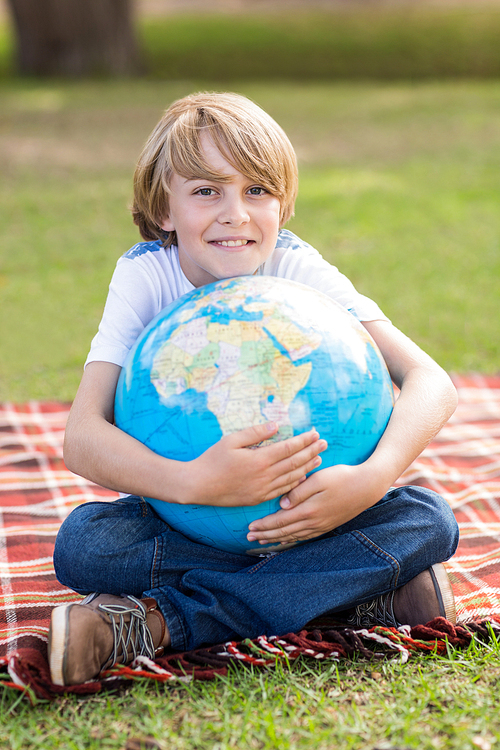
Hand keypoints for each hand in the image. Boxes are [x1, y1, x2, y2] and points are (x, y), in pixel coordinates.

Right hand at [183, 423, 327, 506]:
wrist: (198, 485)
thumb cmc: (212, 459)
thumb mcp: (231, 440)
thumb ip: (255, 433)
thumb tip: (275, 425)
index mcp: (259, 459)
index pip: (288, 448)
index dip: (304, 440)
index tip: (315, 433)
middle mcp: (264, 476)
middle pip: (295, 463)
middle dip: (311, 451)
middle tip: (325, 443)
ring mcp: (262, 489)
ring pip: (292, 478)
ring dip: (307, 467)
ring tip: (318, 458)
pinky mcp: (258, 498)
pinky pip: (282, 491)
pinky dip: (295, 483)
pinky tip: (302, 477)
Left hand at [246, 462, 385, 544]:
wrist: (367, 486)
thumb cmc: (343, 477)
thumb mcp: (319, 479)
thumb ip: (298, 492)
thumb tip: (281, 505)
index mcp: (309, 510)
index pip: (280, 521)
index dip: (264, 525)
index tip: (249, 527)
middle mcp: (314, 522)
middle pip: (284, 532)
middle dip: (265, 535)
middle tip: (249, 536)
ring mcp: (321, 525)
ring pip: (294, 536)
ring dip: (276, 539)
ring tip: (262, 540)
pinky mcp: (327, 525)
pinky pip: (305, 536)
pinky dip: (292, 539)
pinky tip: (286, 539)